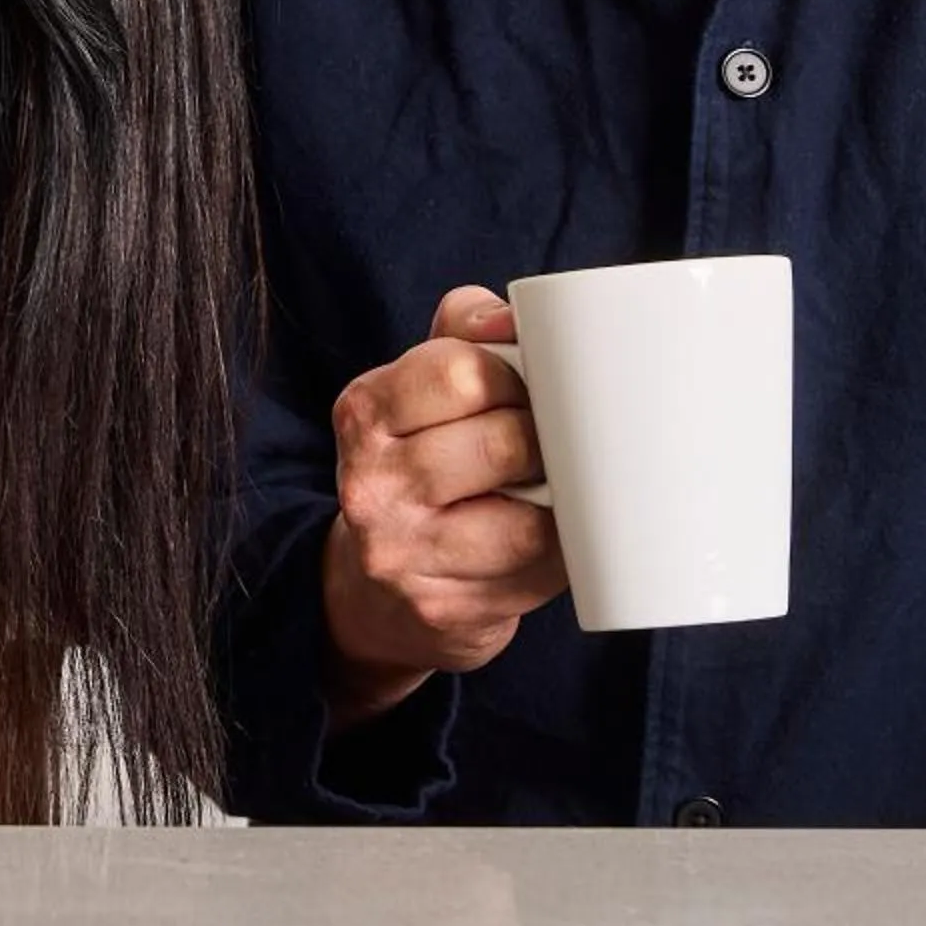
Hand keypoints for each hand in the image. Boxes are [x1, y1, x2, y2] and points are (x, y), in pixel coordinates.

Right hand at [320, 285, 566, 724]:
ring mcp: (404, 554)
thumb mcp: (419, 386)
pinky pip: (540, 571)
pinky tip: (547, 536)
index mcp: (363, 411)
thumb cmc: (421, 462)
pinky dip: (562, 550)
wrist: (378, 586)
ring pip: (530, 517)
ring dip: (558, 500)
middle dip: (545, 439)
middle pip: (505, 442)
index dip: (514, 376)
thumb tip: (517, 316)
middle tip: (547, 443)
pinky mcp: (445, 608)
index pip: (461, 371)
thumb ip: (465, 332)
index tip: (523, 390)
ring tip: (548, 490)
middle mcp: (370, 485)